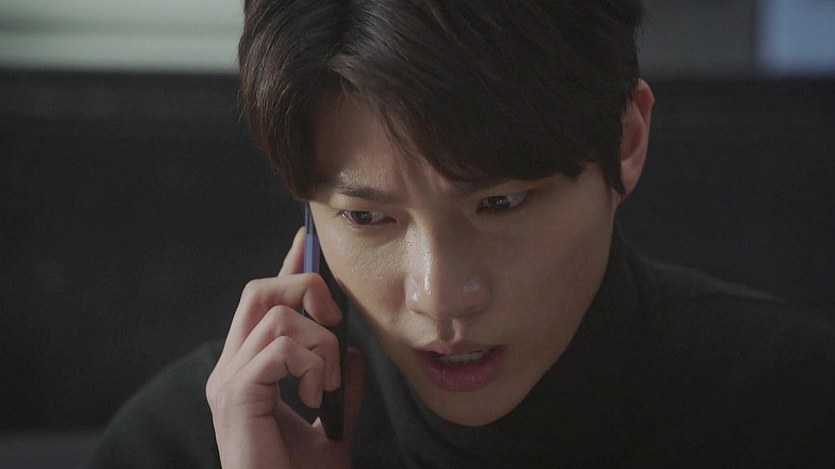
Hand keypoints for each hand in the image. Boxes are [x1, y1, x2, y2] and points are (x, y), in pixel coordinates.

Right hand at [206, 228, 364, 467]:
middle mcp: (230, 367)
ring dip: (320, 344)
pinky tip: (314, 398)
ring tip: (326, 386)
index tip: (306, 242)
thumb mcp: (332, 421)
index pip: (263, 301)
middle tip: (335, 321)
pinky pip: (280, 347)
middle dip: (306, 289)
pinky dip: (311, 365)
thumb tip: (353, 348)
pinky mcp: (235, 395)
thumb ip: (339, 384)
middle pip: (261, 290)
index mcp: (249, 368)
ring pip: (278, 315)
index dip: (286, 267)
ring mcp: (228, 380)